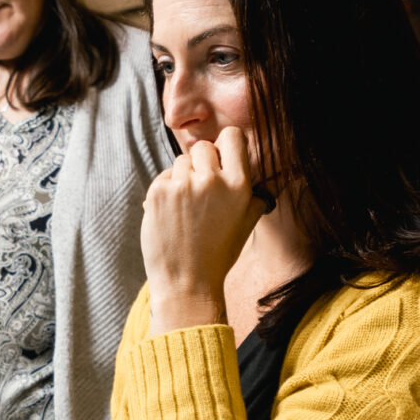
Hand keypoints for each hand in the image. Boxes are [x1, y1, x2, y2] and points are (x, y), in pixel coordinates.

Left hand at [141, 124, 267, 335]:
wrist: (186, 282)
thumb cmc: (218, 254)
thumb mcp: (246, 225)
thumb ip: (254, 197)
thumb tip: (261, 179)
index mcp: (239, 186)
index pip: (232, 137)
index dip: (225, 145)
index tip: (221, 157)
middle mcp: (212, 181)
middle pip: (203, 148)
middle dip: (202, 164)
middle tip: (201, 192)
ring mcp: (183, 185)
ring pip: (181, 162)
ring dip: (182, 178)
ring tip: (187, 210)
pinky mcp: (158, 192)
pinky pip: (164, 176)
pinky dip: (166, 190)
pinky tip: (172, 214)